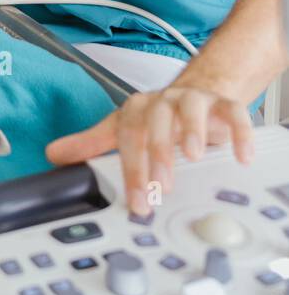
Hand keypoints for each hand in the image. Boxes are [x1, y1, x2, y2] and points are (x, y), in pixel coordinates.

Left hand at [45, 84, 255, 214]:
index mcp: (137, 110)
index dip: (131, 168)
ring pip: (190, 108)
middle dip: (158, 153)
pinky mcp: (223, 104)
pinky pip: (232, 112)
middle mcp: (163, 102)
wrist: (194, 95)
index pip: (128, 135)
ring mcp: (193, 101)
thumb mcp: (123, 130)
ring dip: (191, 130)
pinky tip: (241, 154)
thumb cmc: (157, 119)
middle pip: (156, 120)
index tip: (138, 199)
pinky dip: (238, 131)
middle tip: (162, 184)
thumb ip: (92, 144)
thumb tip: (54, 154)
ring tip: (192, 156)